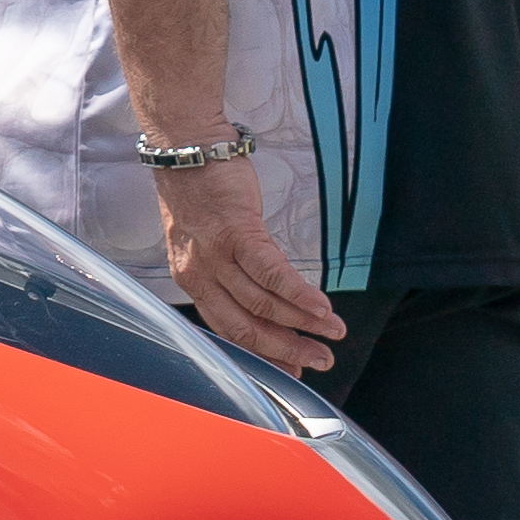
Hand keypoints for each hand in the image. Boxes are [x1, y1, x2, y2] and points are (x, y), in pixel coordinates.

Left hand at [154, 155, 345, 377]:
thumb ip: (228, 273)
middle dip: (287, 350)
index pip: (227, 330)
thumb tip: (264, 299)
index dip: (262, 354)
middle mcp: (199, 275)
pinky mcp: (236, 232)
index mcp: (192, 280)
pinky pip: (270, 272)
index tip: (290, 371)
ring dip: (303, 323)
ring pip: (262, 303)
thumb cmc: (200, 193)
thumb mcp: (205, 242)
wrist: (187, 149)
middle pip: (245, 326)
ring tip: (333, 331)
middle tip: (320, 361)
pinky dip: (298, 294)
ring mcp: (216, 255)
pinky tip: (321, 307)